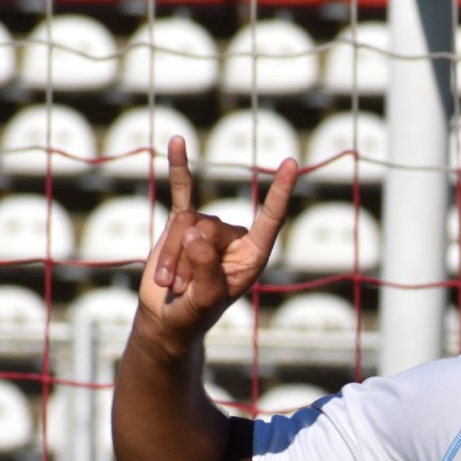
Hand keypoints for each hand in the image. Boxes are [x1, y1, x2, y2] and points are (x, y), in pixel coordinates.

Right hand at [136, 135, 297, 353]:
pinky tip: (177, 142)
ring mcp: (207, 228)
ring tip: (171, 283)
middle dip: (189, 259)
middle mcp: (233, 237)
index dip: (280, 192)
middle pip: (209, 226)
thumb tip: (195, 233)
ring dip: (172, 257)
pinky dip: (178, 167)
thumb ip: (206, 269)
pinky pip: (181, 190)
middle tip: (183, 288)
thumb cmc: (194, 315)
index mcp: (253, 254)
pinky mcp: (182, 224)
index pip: (270, 218)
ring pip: (185, 222)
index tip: (292, 163)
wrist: (168, 318)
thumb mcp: (205, 300)